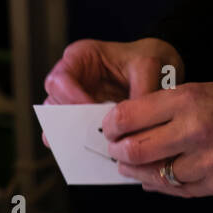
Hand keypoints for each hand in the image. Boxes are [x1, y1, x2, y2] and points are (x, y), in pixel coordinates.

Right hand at [41, 38, 184, 146]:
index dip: (70, 97)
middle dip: (70, 123)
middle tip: (90, 135)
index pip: (59, 79)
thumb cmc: (147, 58)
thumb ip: (141, 92)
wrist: (159, 68)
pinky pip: (77, 137)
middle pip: (54, 105)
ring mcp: (76, 102)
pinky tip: (100, 156)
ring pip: (61, 125)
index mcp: (80, 57)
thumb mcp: (148, 66)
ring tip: (94, 149)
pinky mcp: (85, 121)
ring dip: (76, 138)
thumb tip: (136, 126)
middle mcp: (72, 79)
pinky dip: (86, 147)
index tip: (90, 110)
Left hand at [102, 79, 212, 198]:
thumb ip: (162, 109)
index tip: (109, 126)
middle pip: (135, 150)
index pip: (129, 116)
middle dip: (118, 152)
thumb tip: (126, 128)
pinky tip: (153, 178)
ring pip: (153, 175)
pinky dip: (160, 184)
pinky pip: (175, 190)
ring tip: (131, 165)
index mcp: (186, 100)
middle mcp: (193, 130)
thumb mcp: (196, 91)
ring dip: (135, 172)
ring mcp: (204, 161)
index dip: (112, 124)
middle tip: (116, 149)